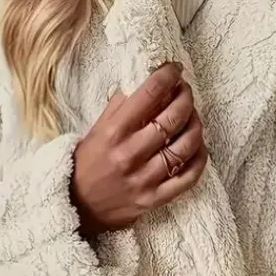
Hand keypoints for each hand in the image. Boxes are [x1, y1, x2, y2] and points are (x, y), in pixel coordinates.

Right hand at [70, 60, 207, 236]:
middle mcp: (129, 155)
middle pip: (172, 119)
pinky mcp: (154, 199)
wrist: (76, 206)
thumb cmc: (88, 163)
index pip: (149, 95)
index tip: (175, 69)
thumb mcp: (97, 129)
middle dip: (185, 99)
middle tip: (186, 92)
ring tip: (193, 117)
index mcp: (113, 132)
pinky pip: (188, 178)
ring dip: (196, 126)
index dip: (167, 76)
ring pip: (184, 147)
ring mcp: (143, 179)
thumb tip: (146, 81)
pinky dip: (199, 159)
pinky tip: (198, 147)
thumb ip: (121, 106)